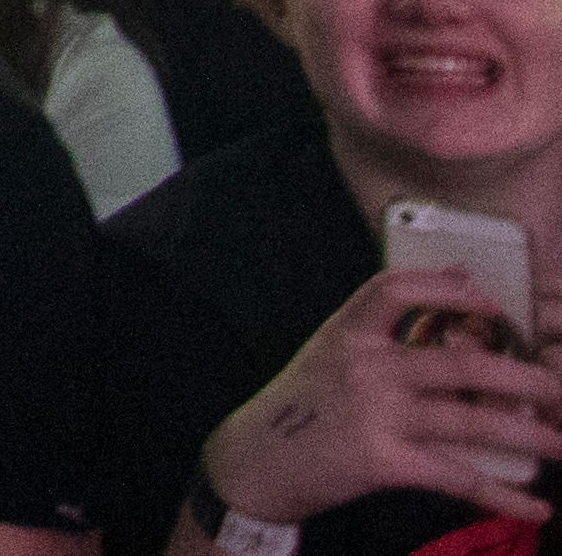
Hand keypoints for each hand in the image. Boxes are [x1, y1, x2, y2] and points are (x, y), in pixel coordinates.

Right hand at [200, 267, 561, 526]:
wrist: (258, 459)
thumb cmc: (305, 405)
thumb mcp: (331, 354)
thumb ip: (380, 330)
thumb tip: (454, 286)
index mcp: (347, 333)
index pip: (393, 290)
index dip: (446, 289)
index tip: (492, 301)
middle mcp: (364, 368)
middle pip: (459, 364)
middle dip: (524, 379)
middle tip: (560, 389)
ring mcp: (374, 415)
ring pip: (469, 422)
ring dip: (528, 436)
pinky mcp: (382, 462)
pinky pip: (457, 477)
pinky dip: (503, 494)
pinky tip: (536, 504)